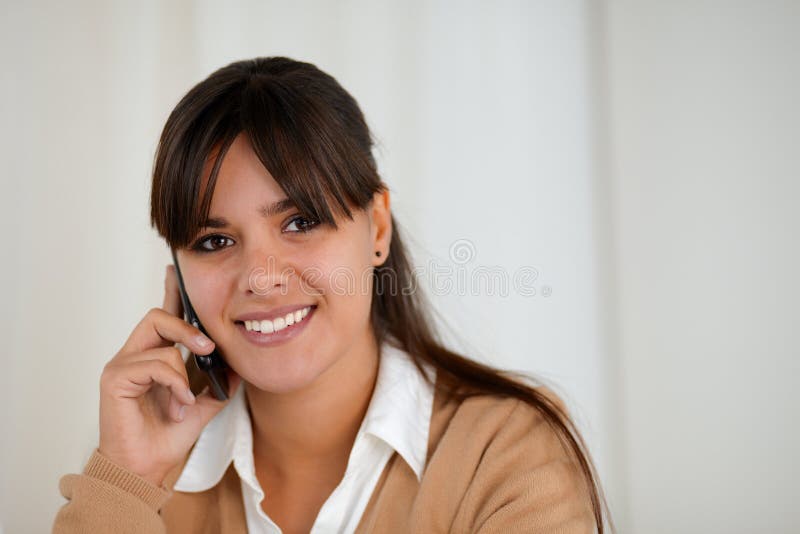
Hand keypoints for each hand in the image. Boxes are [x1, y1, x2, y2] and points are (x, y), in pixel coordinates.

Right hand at [97, 264, 240, 485]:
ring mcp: (121, 365)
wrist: (145, 469)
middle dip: (187, 325)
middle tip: (209, 347)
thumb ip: (217, 387)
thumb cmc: (165, 438)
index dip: (171, 294)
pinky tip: (178, 404)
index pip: (163, 318)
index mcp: (152, 358)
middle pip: (157, 315)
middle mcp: (134, 356)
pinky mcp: (114, 378)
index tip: (177, 272)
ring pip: (160, 337)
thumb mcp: (202, 408)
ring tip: (187, 398)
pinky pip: (154, 363)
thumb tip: (239, 369)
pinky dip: (174, 383)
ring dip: (183, 368)